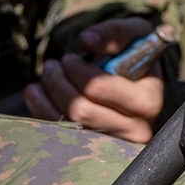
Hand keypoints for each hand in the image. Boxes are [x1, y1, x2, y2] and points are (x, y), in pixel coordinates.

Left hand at [22, 17, 166, 145]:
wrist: (139, 83)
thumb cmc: (136, 56)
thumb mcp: (135, 35)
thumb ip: (115, 32)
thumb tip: (86, 42)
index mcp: (148, 101)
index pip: (100, 89)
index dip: (77, 70)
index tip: (70, 58)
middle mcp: (135, 129)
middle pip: (82, 110)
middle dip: (59, 82)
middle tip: (53, 65)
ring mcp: (115, 145)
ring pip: (69, 124)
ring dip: (49, 95)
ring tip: (47, 74)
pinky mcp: (96, 152)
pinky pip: (61, 136)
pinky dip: (42, 111)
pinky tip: (35, 92)